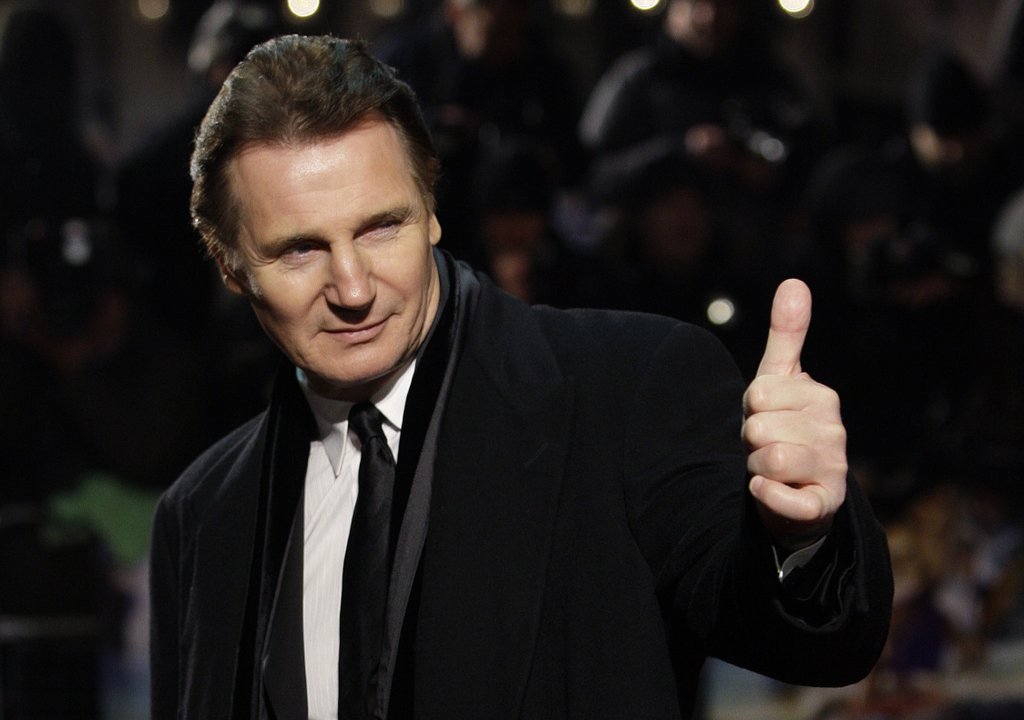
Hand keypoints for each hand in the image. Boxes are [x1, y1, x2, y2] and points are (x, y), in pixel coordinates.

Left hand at [742, 279, 846, 548]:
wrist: (792, 493)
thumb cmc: (781, 429)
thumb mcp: (778, 380)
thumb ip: (786, 334)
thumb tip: (794, 282)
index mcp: (822, 397)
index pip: (757, 395)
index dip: (749, 411)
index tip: (765, 419)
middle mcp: (834, 431)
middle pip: (759, 428)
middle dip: (751, 443)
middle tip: (766, 448)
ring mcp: (834, 469)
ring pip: (770, 460)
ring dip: (756, 469)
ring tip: (770, 470)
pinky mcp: (826, 505)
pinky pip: (789, 500)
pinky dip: (769, 496)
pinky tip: (769, 491)